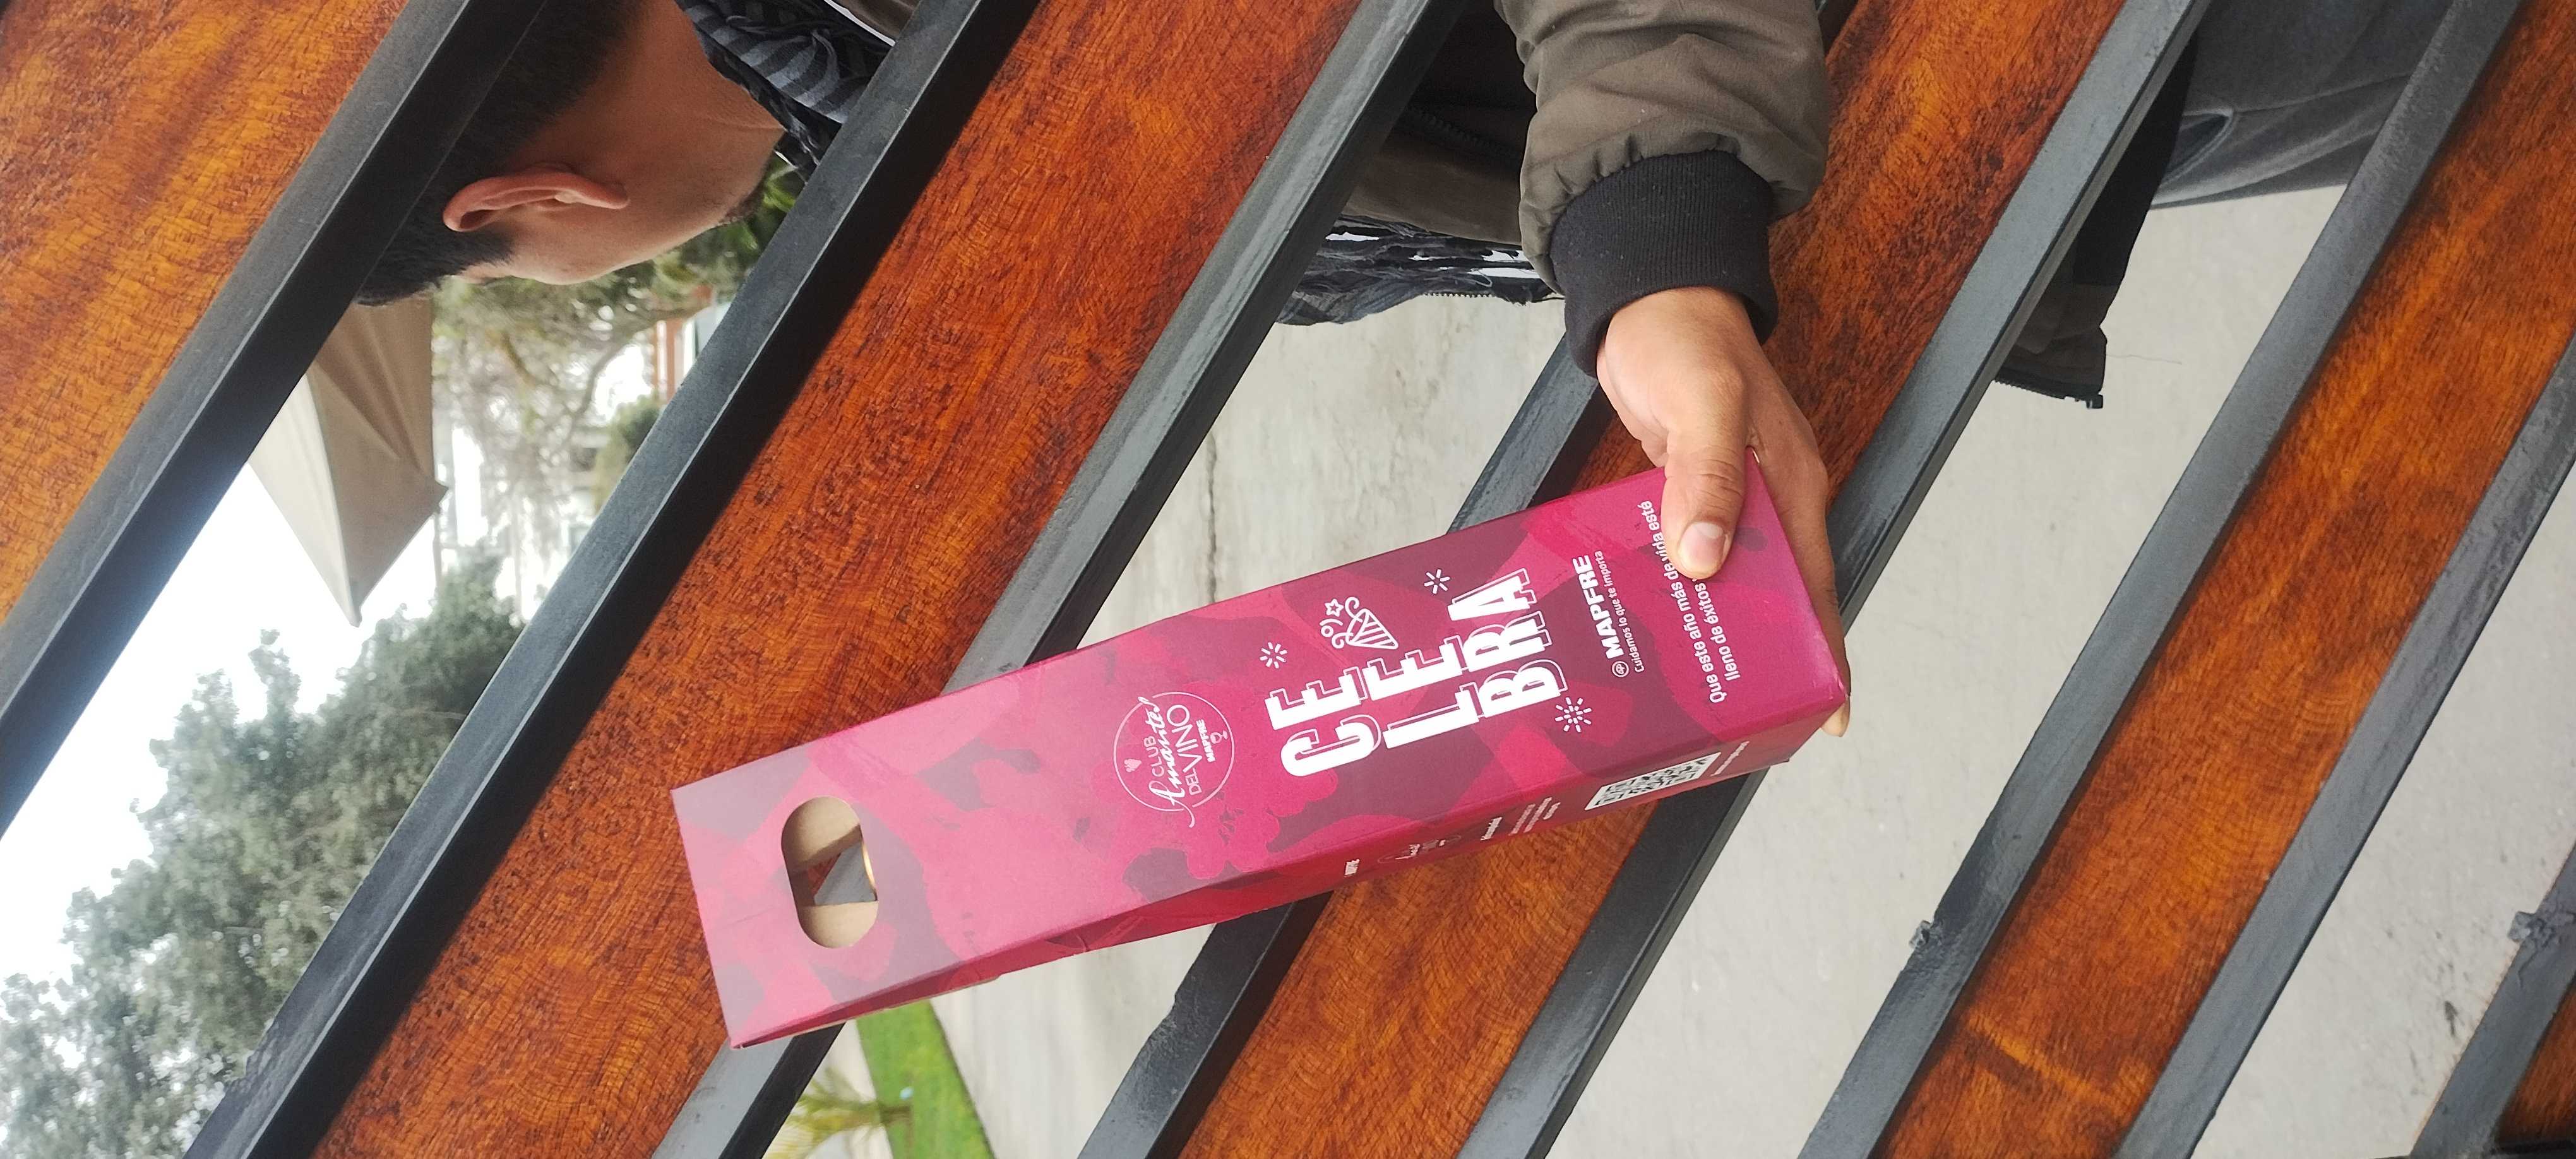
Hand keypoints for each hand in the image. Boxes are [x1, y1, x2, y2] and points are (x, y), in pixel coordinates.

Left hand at [1597, 287, 1849, 733]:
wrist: (1649, 297)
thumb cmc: (1685, 336)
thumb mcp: (1702, 402)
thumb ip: (1707, 476)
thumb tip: (1707, 558)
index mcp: (1790, 484)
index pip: (1815, 584)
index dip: (1823, 649)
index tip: (1826, 711)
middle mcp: (1766, 498)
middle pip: (1776, 594)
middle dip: (1767, 654)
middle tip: (1739, 716)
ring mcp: (1727, 495)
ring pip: (1730, 578)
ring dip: (1713, 623)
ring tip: (1687, 687)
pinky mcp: (1687, 488)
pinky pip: (1690, 550)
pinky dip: (1676, 585)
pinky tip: (1649, 615)